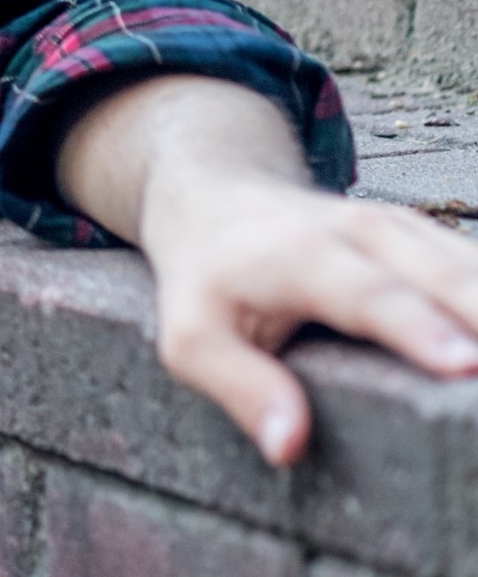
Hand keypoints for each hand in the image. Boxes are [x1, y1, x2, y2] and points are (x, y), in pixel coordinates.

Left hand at [57, 75, 477, 464]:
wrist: (213, 196)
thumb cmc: (206, 277)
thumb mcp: (191, 335)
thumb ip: (238, 385)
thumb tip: (288, 445)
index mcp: (300, 256)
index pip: (367, 294)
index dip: (417, 328)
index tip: (462, 365)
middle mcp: (360, 231)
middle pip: (439, 276)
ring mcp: (400, 228)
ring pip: (468, 265)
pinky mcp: (424, 236)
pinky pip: (473, 264)